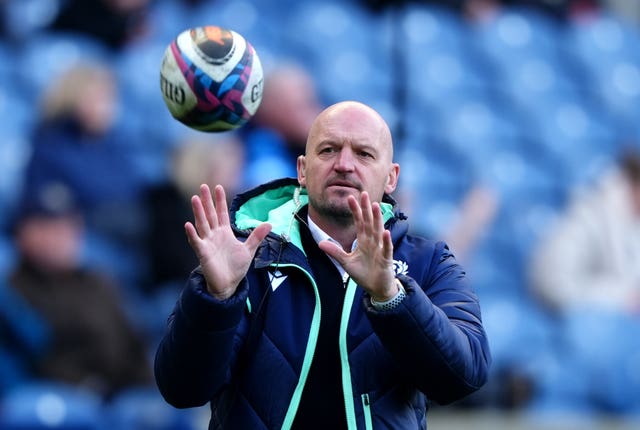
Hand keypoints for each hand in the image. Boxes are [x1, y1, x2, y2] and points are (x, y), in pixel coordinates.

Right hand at [184, 184, 271, 299]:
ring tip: (195, 198)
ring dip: (198, 212)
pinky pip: (196, 241)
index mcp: (225, 233)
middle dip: (207, 201)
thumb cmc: (236, 267)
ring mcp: (207, 243)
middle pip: (210, 214)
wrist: (228, 285)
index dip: (220, 201)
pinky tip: (188, 224)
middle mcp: (214, 235)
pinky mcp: (203, 253)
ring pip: (202, 224)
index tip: (218, 187)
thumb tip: (269, 223)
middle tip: (203, 186)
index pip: (222, 213)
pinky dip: (192, 234)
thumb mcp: (249, 250)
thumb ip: (256, 236)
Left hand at [319, 192, 396, 300]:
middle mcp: (372, 242)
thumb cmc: (364, 274)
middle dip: (366, 209)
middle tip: (364, 193)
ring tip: (375, 206)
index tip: (350, 197)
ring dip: (377, 219)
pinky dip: (386, 241)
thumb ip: (335, 252)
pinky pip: (386, 249)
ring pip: (378, 231)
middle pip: (369, 222)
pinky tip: (385, 232)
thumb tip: (320, 243)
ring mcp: (380, 249)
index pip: (359, 222)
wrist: (376, 288)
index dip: (355, 210)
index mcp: (363, 241)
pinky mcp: (386, 259)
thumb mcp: (346, 262)